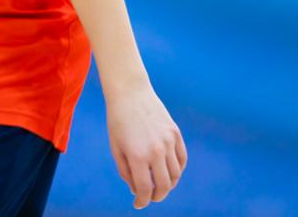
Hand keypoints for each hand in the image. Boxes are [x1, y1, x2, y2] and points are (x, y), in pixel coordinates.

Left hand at [106, 81, 186, 208]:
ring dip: (169, 185)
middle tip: (150, 198)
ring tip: (159, 185)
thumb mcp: (116, 148)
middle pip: (164, 186)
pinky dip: (178, 170)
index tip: (138, 204)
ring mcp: (168, 142)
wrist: (130, 93)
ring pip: (175, 174)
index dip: (142, 201)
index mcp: (137, 155)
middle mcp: (156, 151)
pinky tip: (169, 172)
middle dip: (157, 196)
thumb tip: (137, 190)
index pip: (144, 189)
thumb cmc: (118, 121)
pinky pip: (182, 159)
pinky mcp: (175, 134)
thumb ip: (126, 172)